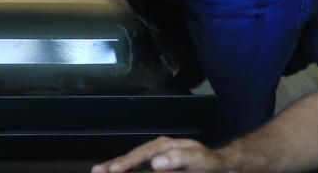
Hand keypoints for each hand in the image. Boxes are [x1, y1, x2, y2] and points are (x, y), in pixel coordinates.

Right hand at [91, 136, 223, 171]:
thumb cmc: (210, 162)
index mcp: (166, 146)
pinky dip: (128, 169)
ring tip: (99, 170)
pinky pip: (140, 167)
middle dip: (114, 164)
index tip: (113, 170)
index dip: (127, 163)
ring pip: (133, 162)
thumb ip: (180, 159)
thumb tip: (156, 163)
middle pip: (132, 156)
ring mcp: (156, 157)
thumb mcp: (201, 160)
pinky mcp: (158, 165)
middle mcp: (157, 149)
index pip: (142, 154)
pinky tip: (117, 171)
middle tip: (97, 170)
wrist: (220, 164)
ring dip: (116, 166)